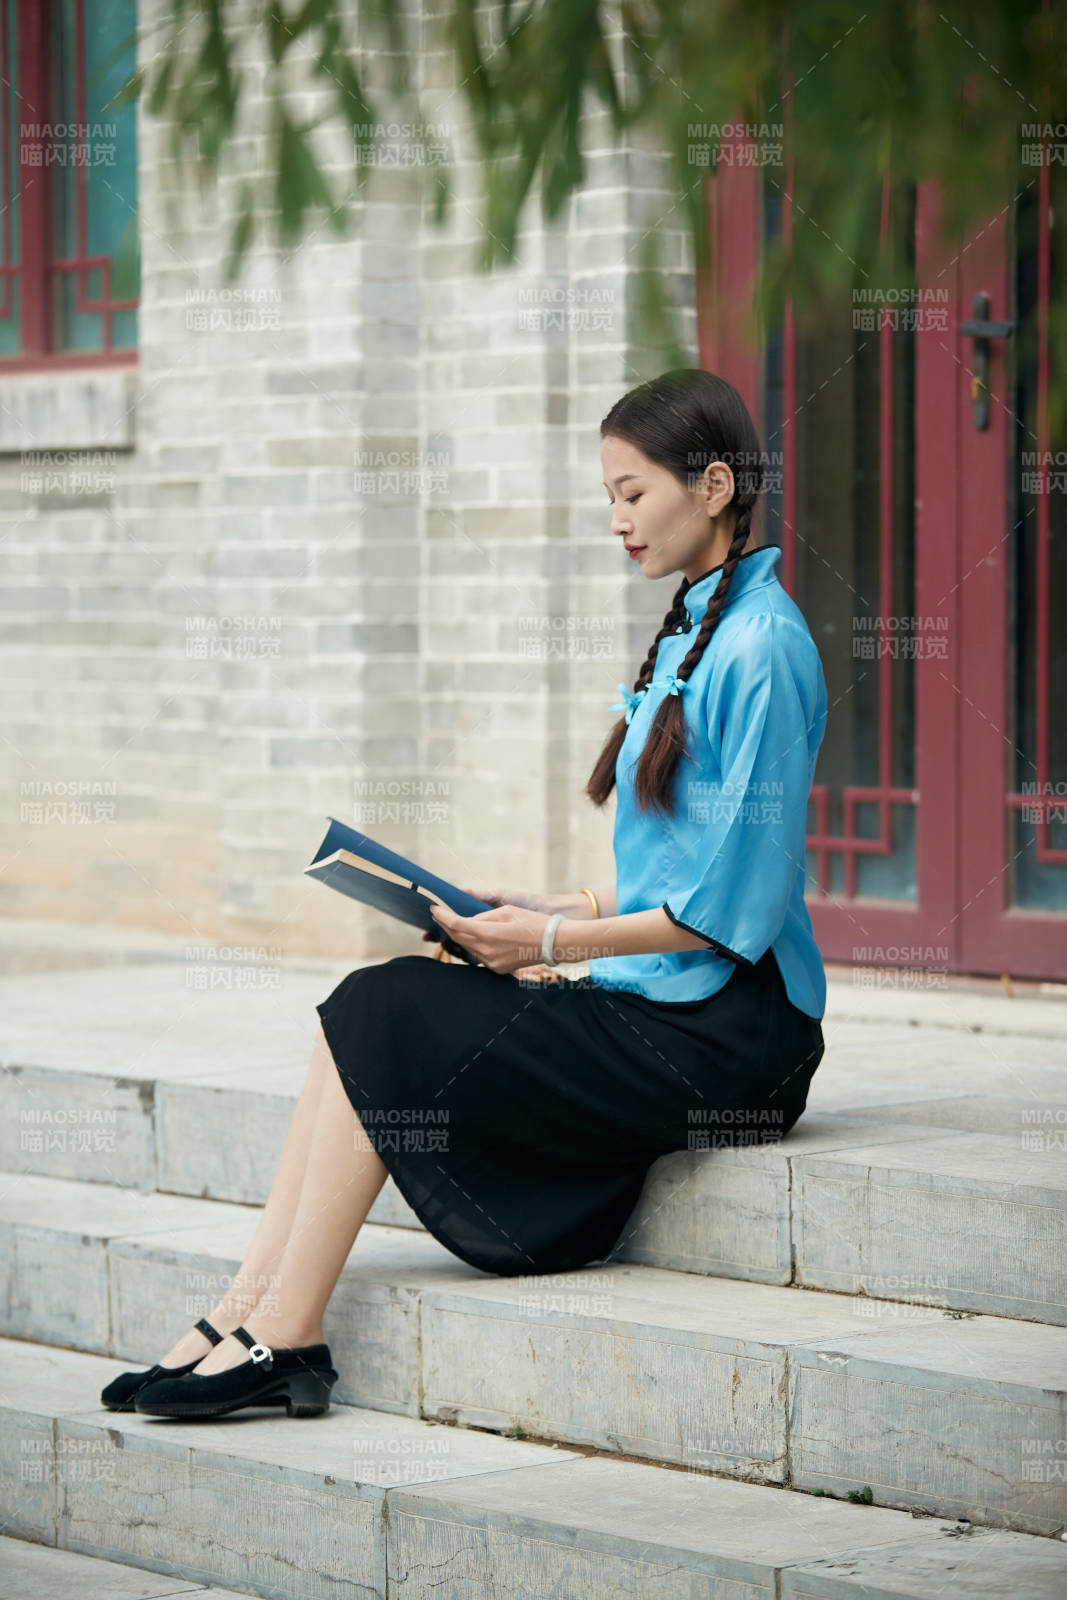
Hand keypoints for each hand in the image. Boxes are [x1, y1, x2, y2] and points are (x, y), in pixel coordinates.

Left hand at [427, 901, 556, 975]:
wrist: (554, 943)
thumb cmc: (533, 922)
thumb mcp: (506, 911)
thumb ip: (483, 917)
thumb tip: (468, 921)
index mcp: (489, 934)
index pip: (457, 925)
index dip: (443, 916)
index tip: (434, 909)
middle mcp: (488, 951)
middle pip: (458, 937)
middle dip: (448, 925)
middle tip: (440, 915)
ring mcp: (492, 962)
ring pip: (467, 947)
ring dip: (460, 936)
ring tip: (455, 924)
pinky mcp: (497, 969)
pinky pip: (479, 955)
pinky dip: (474, 945)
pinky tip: (474, 937)